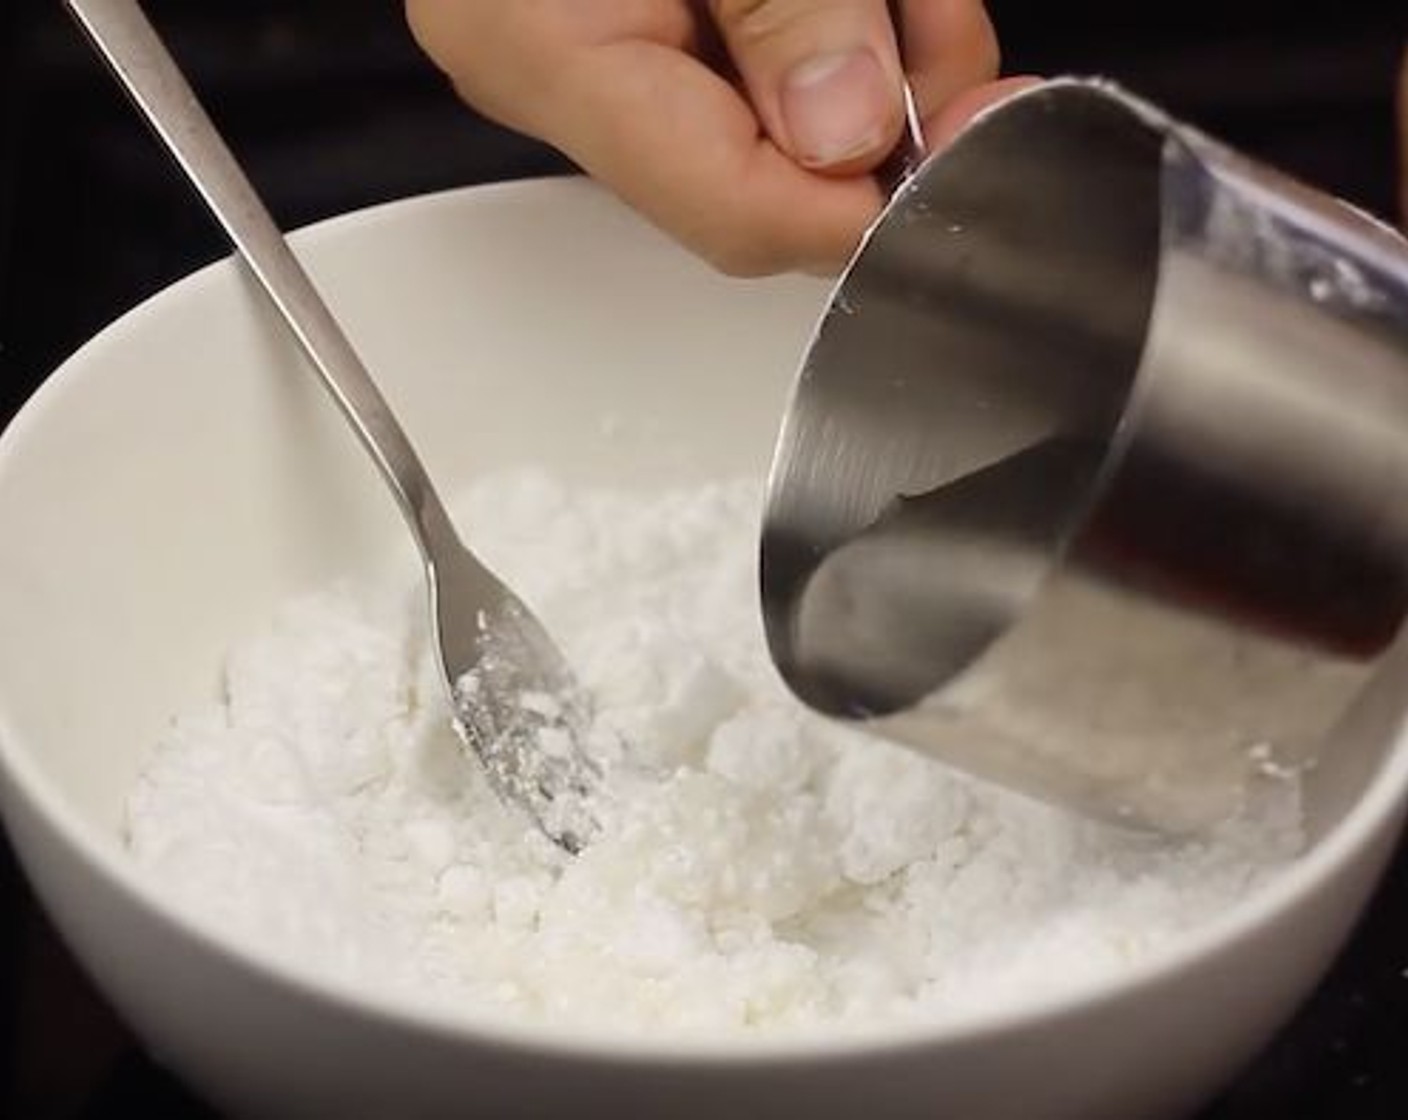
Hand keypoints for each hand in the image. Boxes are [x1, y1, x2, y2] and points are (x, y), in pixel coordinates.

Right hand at [406, 0, 1024, 275]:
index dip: (866, 202)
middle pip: (758, 180)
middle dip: (881, 117)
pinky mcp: (629, 19)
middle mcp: (553, 68)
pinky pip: (746, 72)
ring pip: (767, 129)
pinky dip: (829, 28)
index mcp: (543, 44)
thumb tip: (843, 131)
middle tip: (945, 37)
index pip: (731, 210)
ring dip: (870, 63)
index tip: (970, 135)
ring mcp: (587, 46)